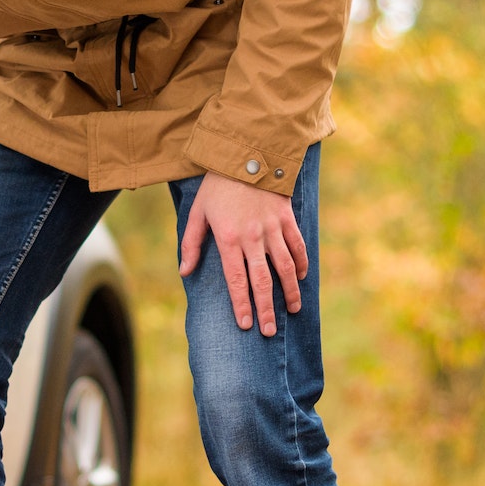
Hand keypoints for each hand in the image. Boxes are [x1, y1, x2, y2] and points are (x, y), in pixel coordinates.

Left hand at [178, 171, 308, 336]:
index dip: (242, 304)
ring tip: (292, 310)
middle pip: (262, 280)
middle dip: (267, 309)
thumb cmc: (217, 184)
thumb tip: (184, 271)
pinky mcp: (286, 218)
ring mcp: (272, 228)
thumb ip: (191, 243)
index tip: (246, 325)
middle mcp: (253, 237)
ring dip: (289, 291)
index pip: (237, 280)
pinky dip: (300, 263)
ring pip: (285, 267)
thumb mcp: (197, 211)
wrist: (246, 153)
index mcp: (229, 238)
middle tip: (269, 332)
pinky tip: (299, 278)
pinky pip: (297, 245)